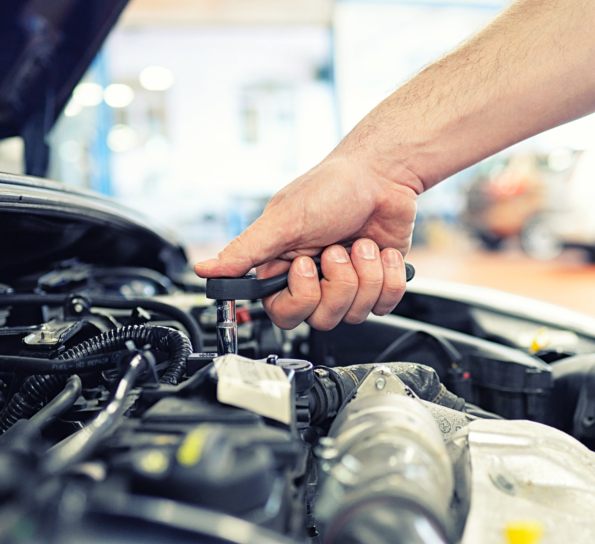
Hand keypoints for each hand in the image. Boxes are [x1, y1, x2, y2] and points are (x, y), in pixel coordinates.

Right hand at [193, 153, 418, 329]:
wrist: (382, 174)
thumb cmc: (332, 188)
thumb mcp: (283, 220)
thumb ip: (244, 251)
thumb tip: (205, 270)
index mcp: (285, 268)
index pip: (285, 313)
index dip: (301, 296)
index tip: (306, 265)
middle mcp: (315, 280)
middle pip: (323, 318)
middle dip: (338, 282)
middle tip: (337, 249)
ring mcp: (347, 284)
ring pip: (356, 312)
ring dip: (365, 273)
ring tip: (361, 243)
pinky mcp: (377, 283)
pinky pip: (385, 305)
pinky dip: (389, 276)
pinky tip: (382, 251)